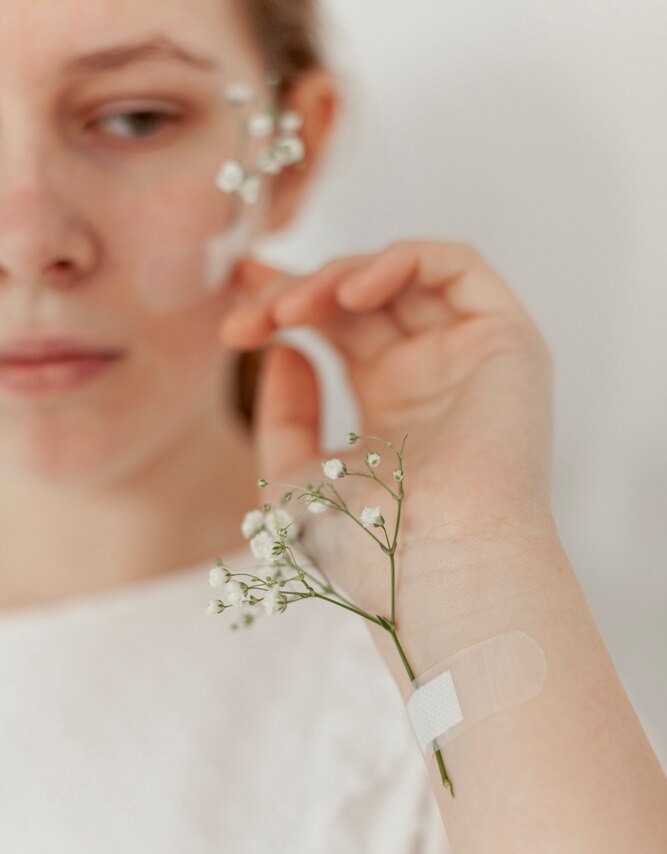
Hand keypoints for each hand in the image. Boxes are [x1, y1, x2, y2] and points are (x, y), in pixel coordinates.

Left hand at [219, 239, 557, 613]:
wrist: (435, 568)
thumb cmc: (367, 544)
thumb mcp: (296, 479)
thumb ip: (284, 415)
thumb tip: (287, 350)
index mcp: (392, 410)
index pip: (339, 330)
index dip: (287, 303)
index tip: (233, 305)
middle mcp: (432, 378)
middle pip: (362, 299)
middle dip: (297, 290)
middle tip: (246, 312)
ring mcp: (471, 357)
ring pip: (402, 275)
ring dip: (337, 277)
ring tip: (289, 312)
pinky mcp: (509, 341)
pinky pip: (458, 266)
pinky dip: (400, 260)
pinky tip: (350, 294)